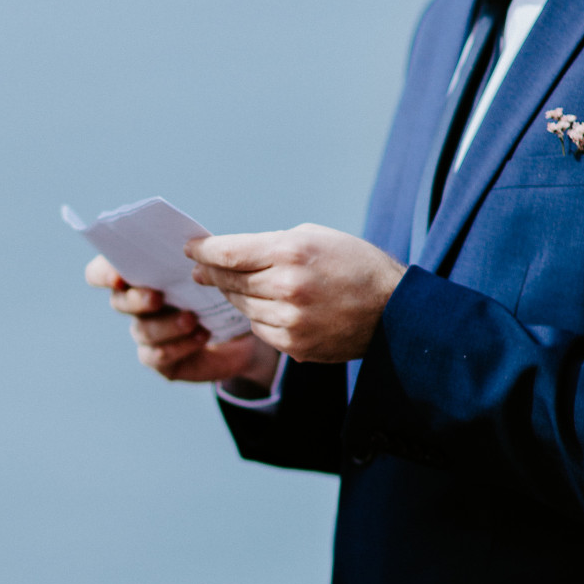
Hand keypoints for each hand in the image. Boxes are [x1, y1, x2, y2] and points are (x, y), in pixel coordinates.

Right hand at [84, 253, 282, 385]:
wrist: (239, 330)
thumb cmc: (218, 289)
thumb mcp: (210, 267)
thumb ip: (195, 254)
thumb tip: (194, 244)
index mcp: (139, 274)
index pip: (101, 272)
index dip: (103, 274)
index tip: (118, 277)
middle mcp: (135, 304)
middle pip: (119, 302)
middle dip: (136, 300)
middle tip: (158, 298)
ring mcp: (146, 333)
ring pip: (142, 330)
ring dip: (167, 325)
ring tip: (193, 318)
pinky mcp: (160, 359)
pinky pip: (158, 356)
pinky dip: (180, 346)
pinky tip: (202, 335)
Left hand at [184, 224, 403, 363]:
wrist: (393, 309)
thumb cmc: (354, 264)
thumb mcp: (315, 237)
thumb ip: (271, 244)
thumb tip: (230, 255)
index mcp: (291, 252)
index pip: (229, 253)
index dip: (204, 251)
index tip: (190, 249)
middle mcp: (287, 287)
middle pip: (230, 281)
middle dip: (211, 274)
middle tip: (200, 270)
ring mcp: (290, 320)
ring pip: (241, 306)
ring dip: (233, 296)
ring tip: (231, 286)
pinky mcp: (295, 346)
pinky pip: (259, 328)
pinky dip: (257, 316)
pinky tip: (264, 306)